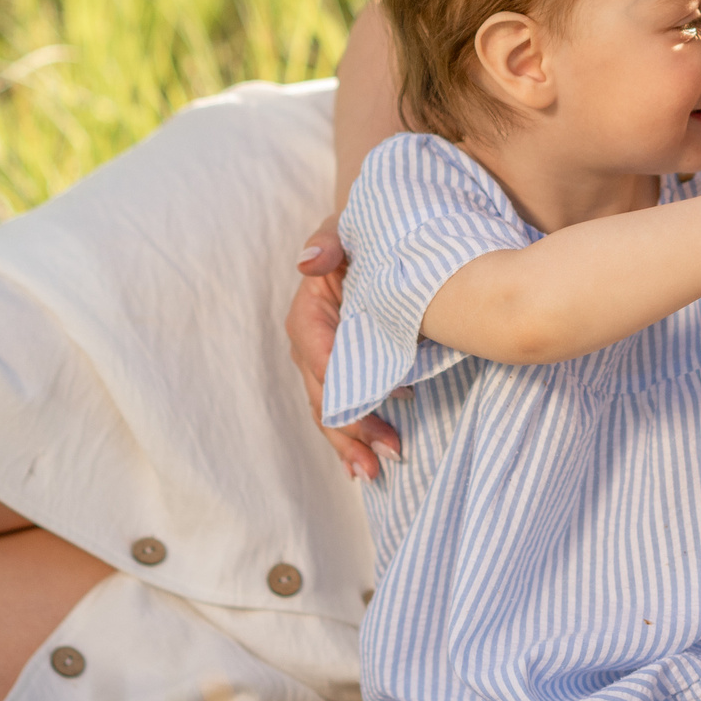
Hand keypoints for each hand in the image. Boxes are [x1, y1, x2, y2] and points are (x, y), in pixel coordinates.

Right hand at [284, 217, 401, 480]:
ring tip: (376, 470)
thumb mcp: (344, 230)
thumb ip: (328, 243)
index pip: (322, 354)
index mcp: (308, 314)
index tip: (394, 393)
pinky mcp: (340, 375)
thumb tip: (306, 262)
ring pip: (330, 411)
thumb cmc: (359, 236)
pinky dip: (352, 437)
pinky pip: (341, 410)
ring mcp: (322, 364)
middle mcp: (309, 345)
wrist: (371, 244)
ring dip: (352, 443)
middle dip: (352, 428)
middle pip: (325, 394)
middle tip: (388, 454)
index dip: (351, 378)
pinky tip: (367, 463)